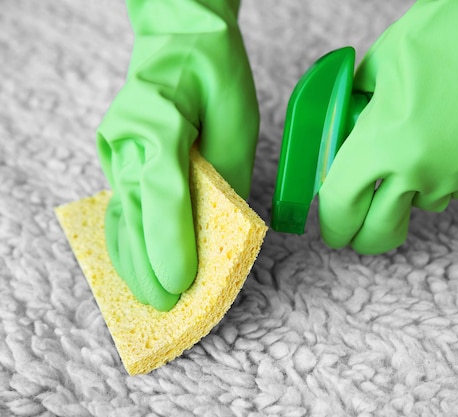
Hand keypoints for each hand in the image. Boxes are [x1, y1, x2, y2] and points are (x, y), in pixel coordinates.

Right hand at [96, 0, 258, 310]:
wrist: (181, 40)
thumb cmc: (215, 75)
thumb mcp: (237, 123)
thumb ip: (226, 177)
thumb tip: (221, 228)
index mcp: (160, 121)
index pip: (162, 192)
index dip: (170, 242)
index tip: (182, 283)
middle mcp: (128, 138)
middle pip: (136, 212)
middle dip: (151, 264)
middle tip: (169, 305)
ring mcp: (116, 148)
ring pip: (121, 214)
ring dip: (133, 260)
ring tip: (149, 298)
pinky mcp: (117, 157)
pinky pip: (120, 206)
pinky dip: (127, 240)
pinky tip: (134, 266)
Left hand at [318, 0, 457, 254]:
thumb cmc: (447, 32)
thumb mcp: (380, 67)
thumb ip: (357, 110)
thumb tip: (347, 131)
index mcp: (383, 143)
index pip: (341, 207)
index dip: (333, 223)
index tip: (335, 229)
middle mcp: (422, 171)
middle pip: (380, 231)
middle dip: (366, 235)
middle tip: (363, 229)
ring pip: (426, 203)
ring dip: (418, 186)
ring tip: (431, 140)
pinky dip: (457, 172)